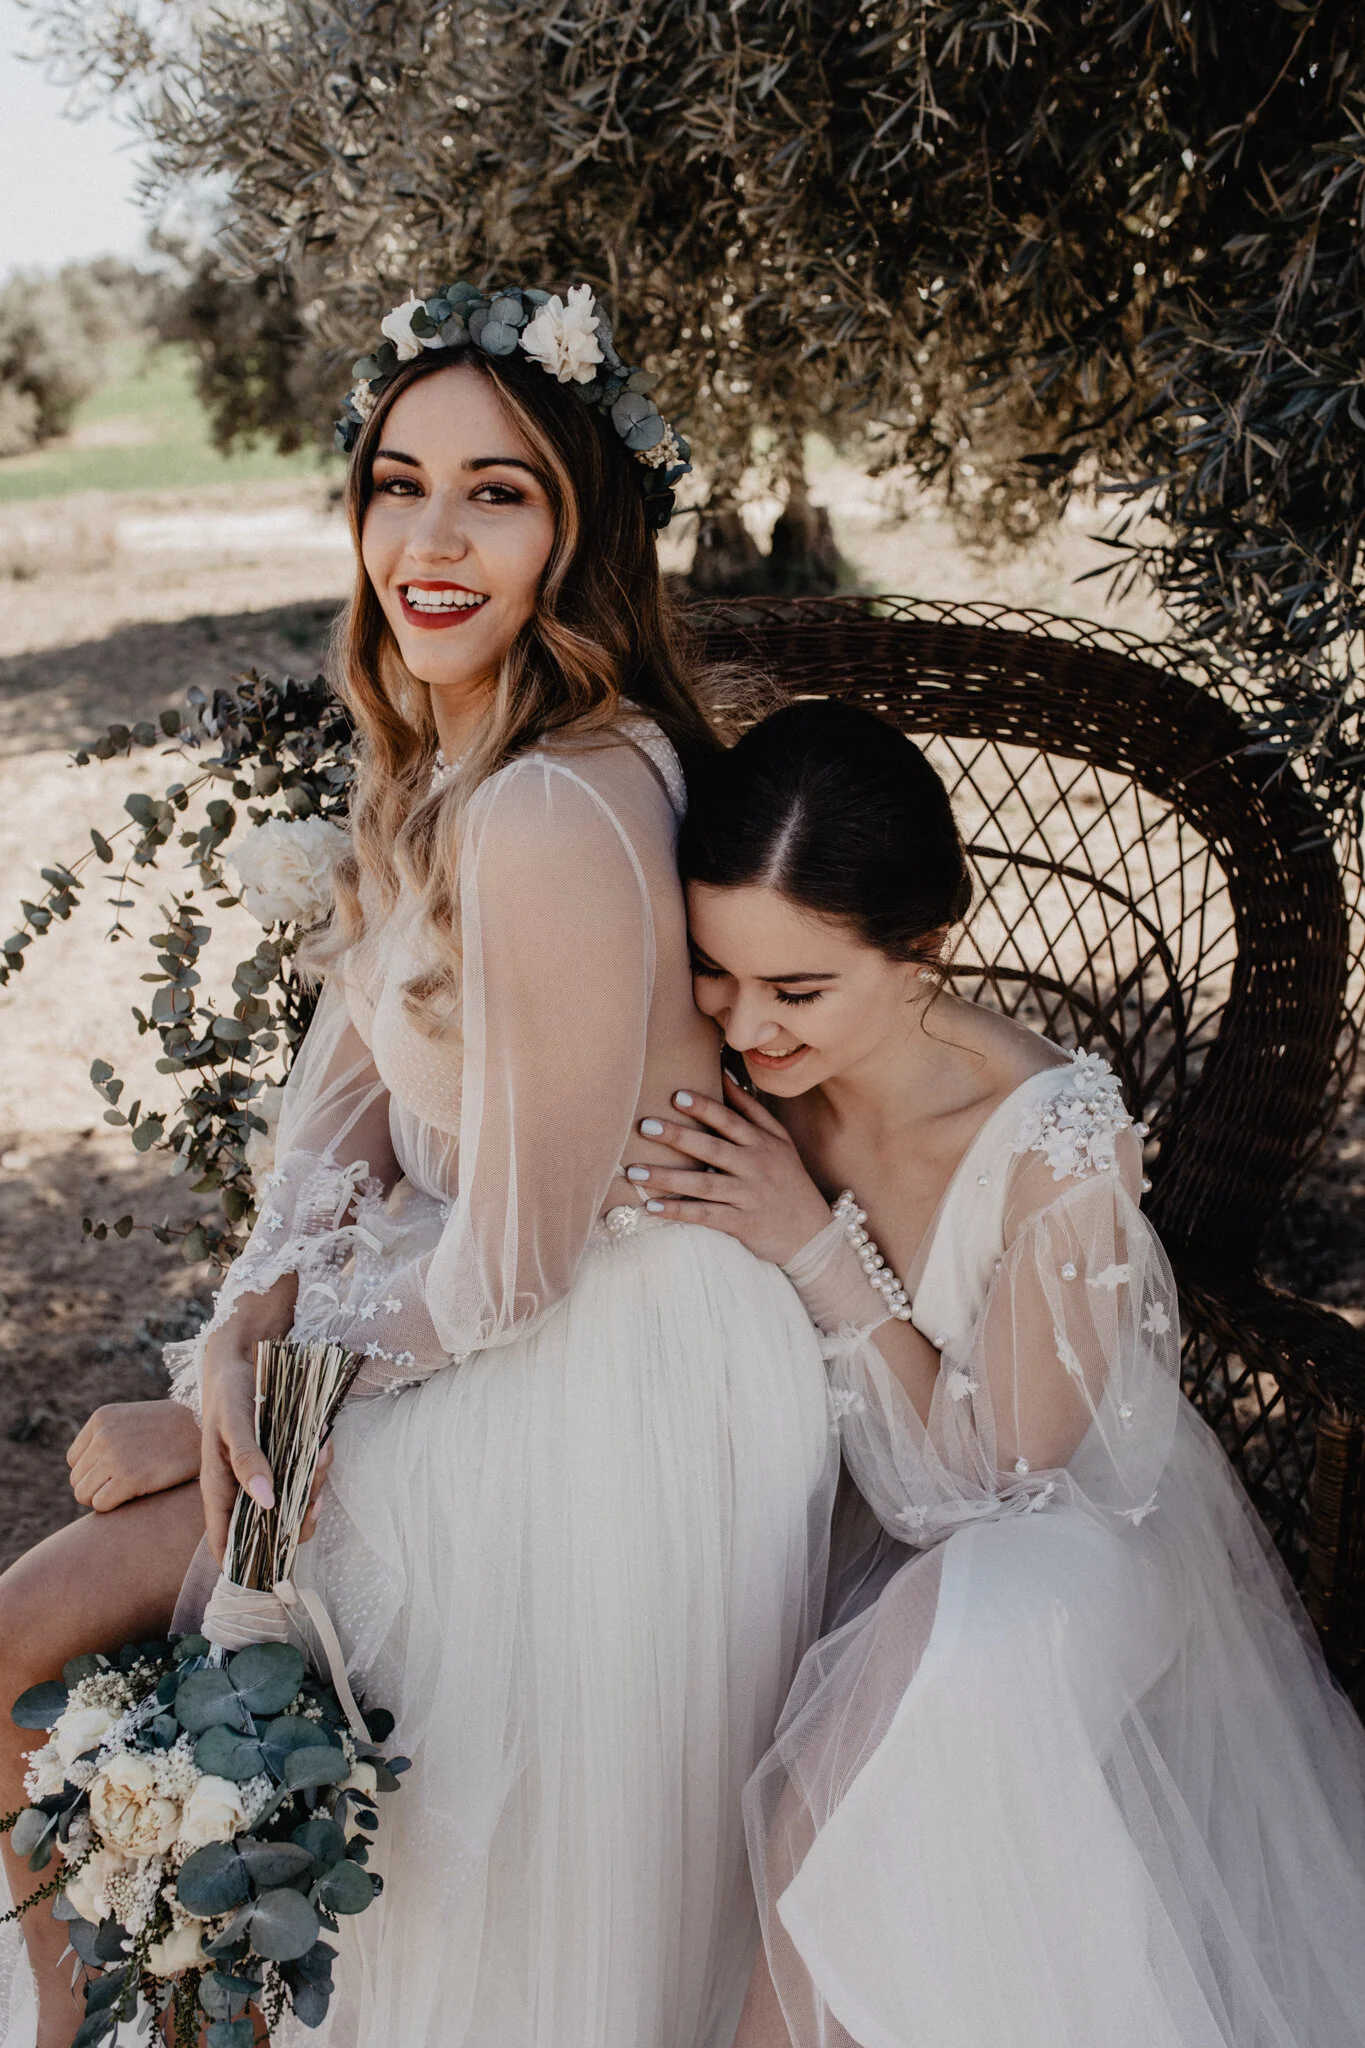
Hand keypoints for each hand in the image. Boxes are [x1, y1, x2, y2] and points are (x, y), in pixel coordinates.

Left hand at [67, 1399, 201, 1511]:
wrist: (207, 1431)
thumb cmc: (175, 1429)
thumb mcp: (135, 1420)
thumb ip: (110, 1437)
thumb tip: (91, 1472)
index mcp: (102, 1418)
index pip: (74, 1460)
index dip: (93, 1472)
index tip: (116, 1474)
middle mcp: (103, 1435)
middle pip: (77, 1479)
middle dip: (97, 1487)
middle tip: (125, 1486)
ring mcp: (114, 1456)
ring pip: (84, 1495)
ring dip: (104, 1498)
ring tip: (130, 1492)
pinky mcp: (129, 1477)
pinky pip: (100, 1504)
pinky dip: (114, 1507)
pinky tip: (136, 1497)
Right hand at [200, 1321, 335, 1563]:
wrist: (244, 1359)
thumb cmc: (230, 1393)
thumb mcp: (234, 1424)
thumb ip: (246, 1460)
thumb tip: (266, 1502)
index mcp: (220, 1491)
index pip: (225, 1546)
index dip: (247, 1564)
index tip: (276, 1566)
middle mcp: (243, 1491)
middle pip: (270, 1532)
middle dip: (297, 1520)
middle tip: (314, 1498)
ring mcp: (265, 1477)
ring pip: (294, 1504)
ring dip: (313, 1487)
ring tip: (322, 1453)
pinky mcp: (283, 1460)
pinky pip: (305, 1477)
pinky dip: (318, 1466)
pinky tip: (325, 1444)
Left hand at [626, 1075, 831, 1265]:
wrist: (812, 1233)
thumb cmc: (788, 1180)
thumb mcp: (779, 1141)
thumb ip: (751, 1110)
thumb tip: (724, 1075)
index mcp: (763, 1143)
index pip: (730, 1120)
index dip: (704, 1107)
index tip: (675, 1095)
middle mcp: (756, 1166)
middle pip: (713, 1148)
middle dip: (678, 1136)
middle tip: (644, 1126)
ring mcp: (749, 1196)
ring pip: (704, 1184)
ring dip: (667, 1178)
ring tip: (634, 1172)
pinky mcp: (743, 1223)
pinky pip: (706, 1216)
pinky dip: (679, 1211)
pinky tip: (652, 1207)